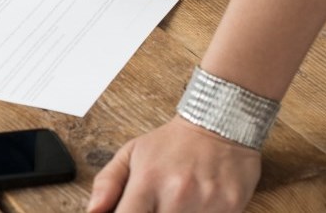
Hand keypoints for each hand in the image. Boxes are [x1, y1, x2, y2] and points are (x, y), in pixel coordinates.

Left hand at [89, 117, 260, 212]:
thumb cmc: (172, 143)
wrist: (219, 121)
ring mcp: (206, 202)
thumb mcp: (131, 153)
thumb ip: (108, 184)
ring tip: (175, 203)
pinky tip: (196, 204)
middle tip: (155, 206)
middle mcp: (177, 194)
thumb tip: (93, 211)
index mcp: (148, 181)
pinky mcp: (231, 206)